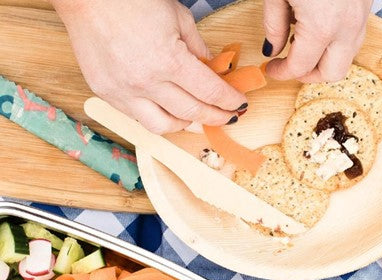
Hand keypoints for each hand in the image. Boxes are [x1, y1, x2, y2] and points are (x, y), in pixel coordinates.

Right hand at [52, 0, 246, 133]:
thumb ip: (198, 47)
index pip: (210, 92)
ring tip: (194, 115)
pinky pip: (138, 118)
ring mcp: (124, 92)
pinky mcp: (107, 94)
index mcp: (169, 60)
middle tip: (227, 117)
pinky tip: (166, 109)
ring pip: (164, 126)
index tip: (239, 104)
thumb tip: (213, 67)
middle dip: (215, 117)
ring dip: (185, 123)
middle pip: (192, 113)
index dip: (229, 101)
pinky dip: (157, 117)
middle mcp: (147, 82)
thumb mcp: (176, 16)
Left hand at [263, 0, 371, 82]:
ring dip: (327, 58)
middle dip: (309, 75)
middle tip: (292, 65)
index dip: (282, 72)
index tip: (272, 69)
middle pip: (332, 73)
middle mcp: (346, 27)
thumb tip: (273, 49)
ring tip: (304, 41)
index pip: (300, 67)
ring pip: (348, 55)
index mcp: (321, 26)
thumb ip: (273, 24)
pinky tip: (321, 23)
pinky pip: (355, 34)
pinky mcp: (367, 3)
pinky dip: (338, 39)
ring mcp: (361, 15)